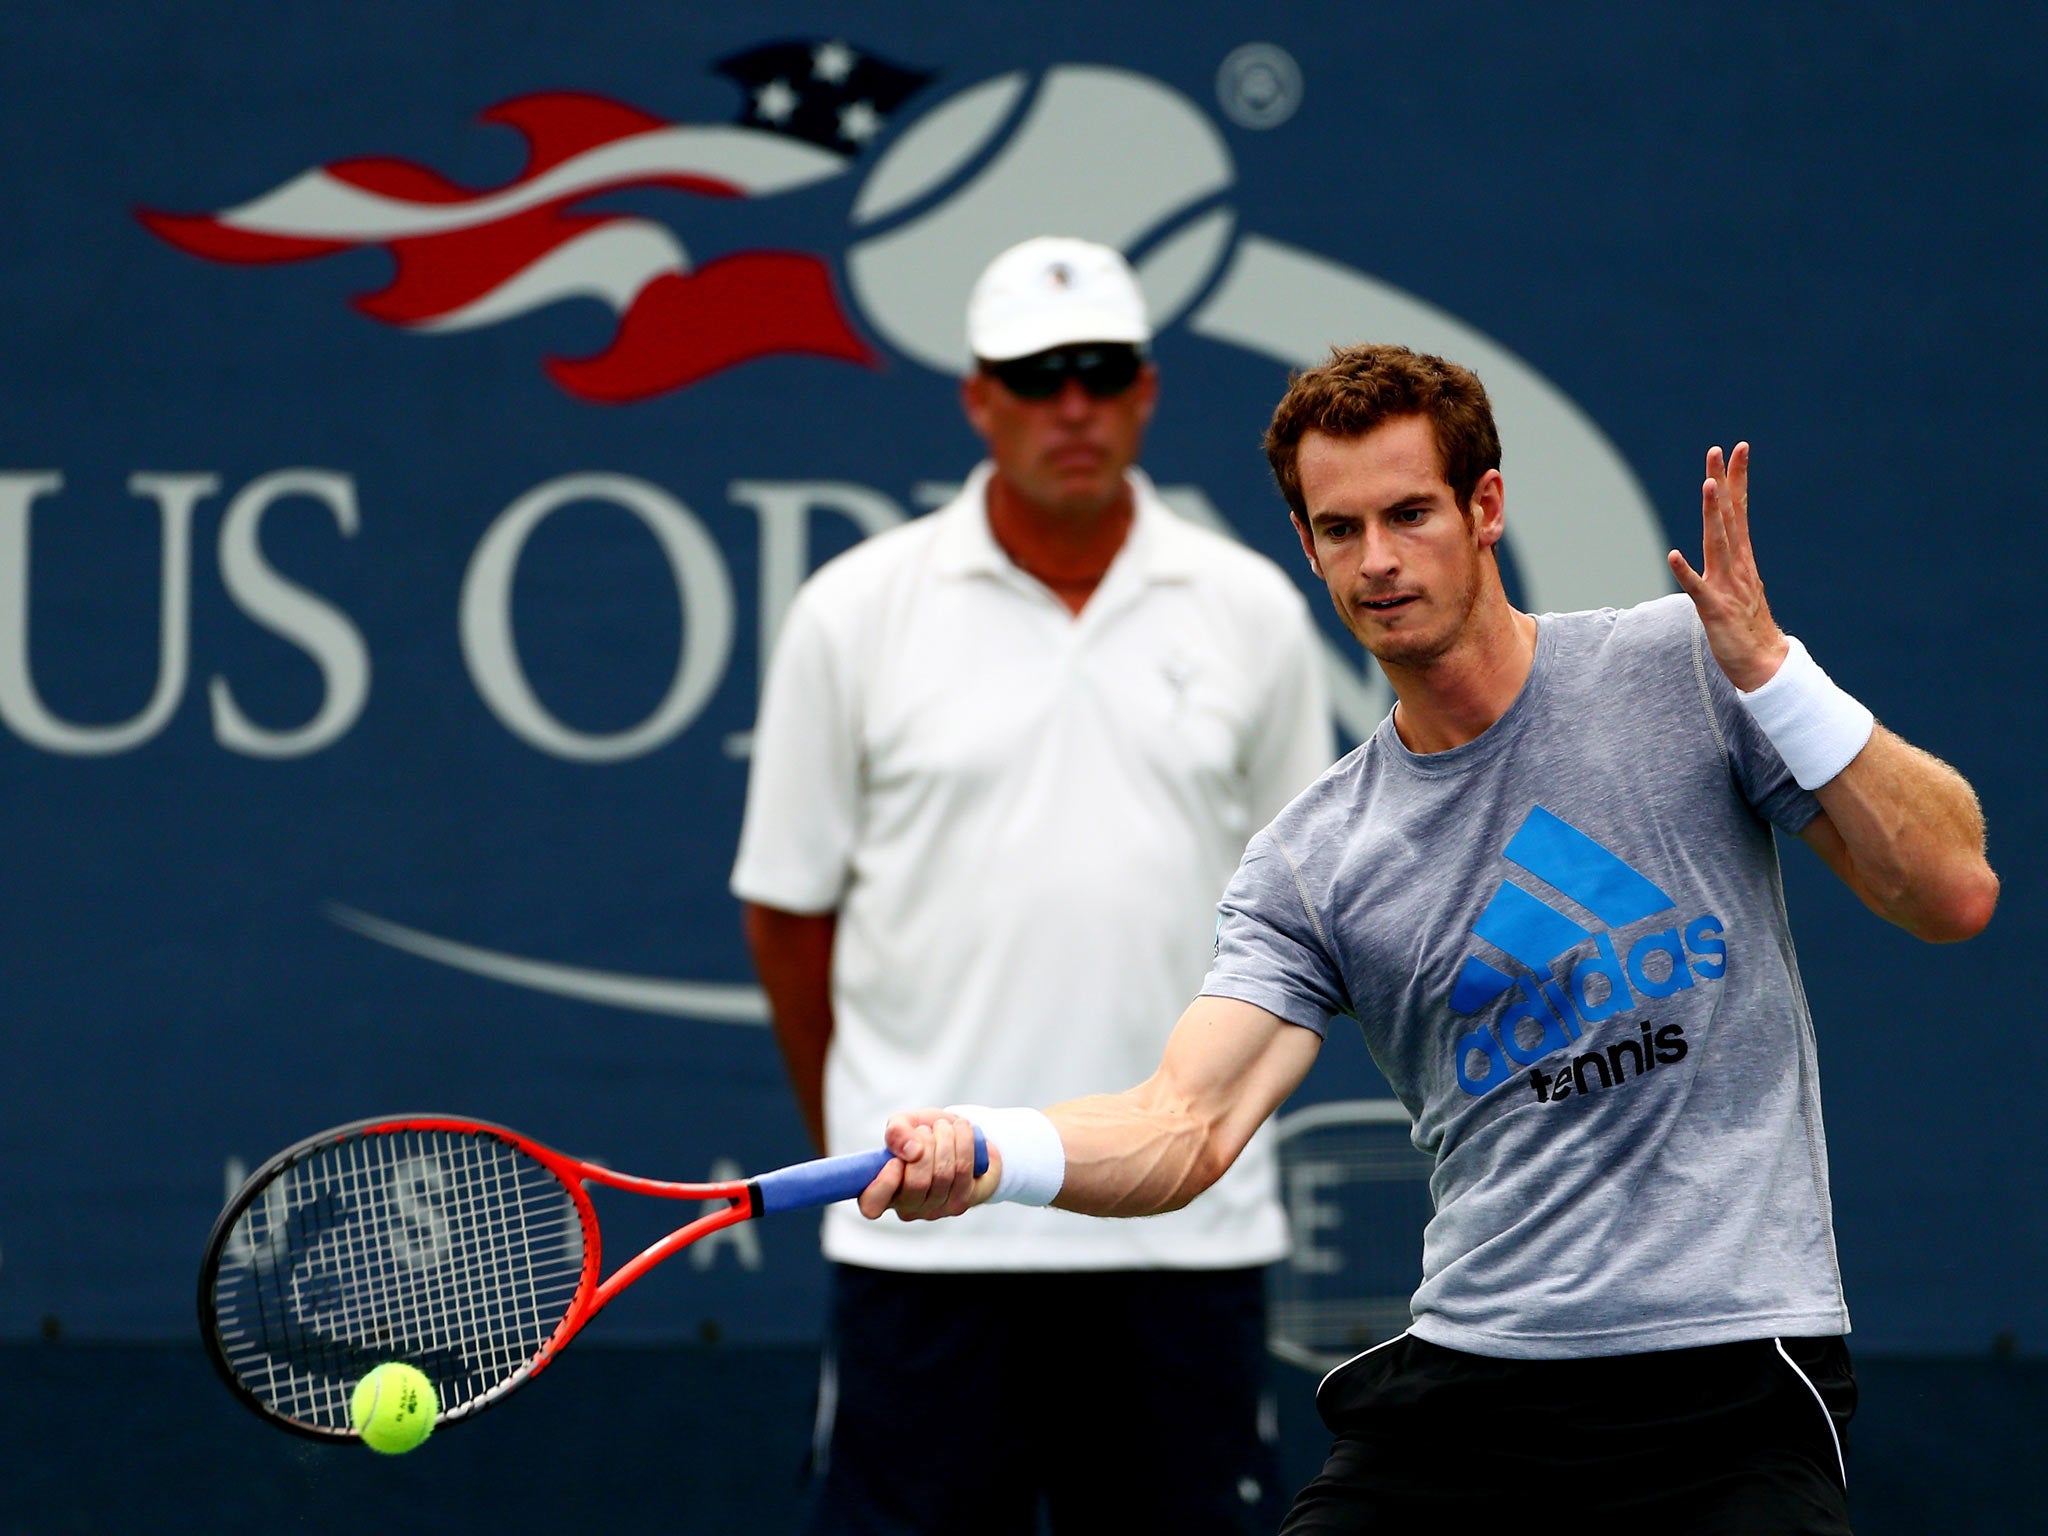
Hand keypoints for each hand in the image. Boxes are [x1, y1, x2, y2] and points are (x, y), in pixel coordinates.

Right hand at [857, 1110, 1000, 1220]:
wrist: (960, 1141)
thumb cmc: (924, 1136)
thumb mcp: (905, 1124)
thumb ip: (897, 1131)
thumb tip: (910, 1150)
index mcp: (882, 1191)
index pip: (872, 1205)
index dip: (884, 1184)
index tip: (895, 1160)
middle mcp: (905, 1207)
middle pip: (917, 1183)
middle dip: (926, 1145)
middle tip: (926, 1130)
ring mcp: (933, 1210)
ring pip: (943, 1175)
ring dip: (946, 1139)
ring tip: (943, 1127)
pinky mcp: (958, 1205)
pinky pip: (963, 1170)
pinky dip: (964, 1142)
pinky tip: (960, 1130)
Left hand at [1667, 442, 1789, 691]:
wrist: (1764, 664)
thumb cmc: (1748, 626)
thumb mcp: (1739, 585)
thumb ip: (1731, 561)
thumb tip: (1727, 540)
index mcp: (1741, 559)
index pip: (1739, 511)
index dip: (1737, 480)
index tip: (1737, 449)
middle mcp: (1737, 566)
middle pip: (1729, 517)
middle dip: (1723, 483)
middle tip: (1717, 451)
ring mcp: (1727, 586)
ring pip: (1718, 543)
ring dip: (1713, 514)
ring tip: (1708, 486)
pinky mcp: (1714, 609)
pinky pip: (1696, 588)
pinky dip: (1685, 571)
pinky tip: (1672, 554)